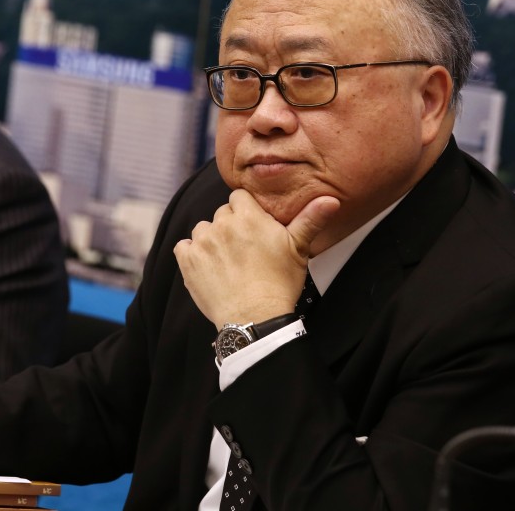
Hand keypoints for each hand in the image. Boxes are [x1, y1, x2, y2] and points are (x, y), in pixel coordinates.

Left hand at [174, 189, 339, 328]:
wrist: (255, 318)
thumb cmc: (279, 284)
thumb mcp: (299, 249)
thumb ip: (310, 220)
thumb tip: (330, 199)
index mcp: (248, 216)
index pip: (239, 197)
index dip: (246, 211)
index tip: (253, 228)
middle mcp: (222, 224)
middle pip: (221, 213)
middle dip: (230, 226)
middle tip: (243, 249)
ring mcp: (202, 242)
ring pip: (202, 229)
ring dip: (211, 240)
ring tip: (227, 261)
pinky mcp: (188, 260)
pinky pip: (183, 247)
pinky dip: (192, 254)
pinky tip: (208, 268)